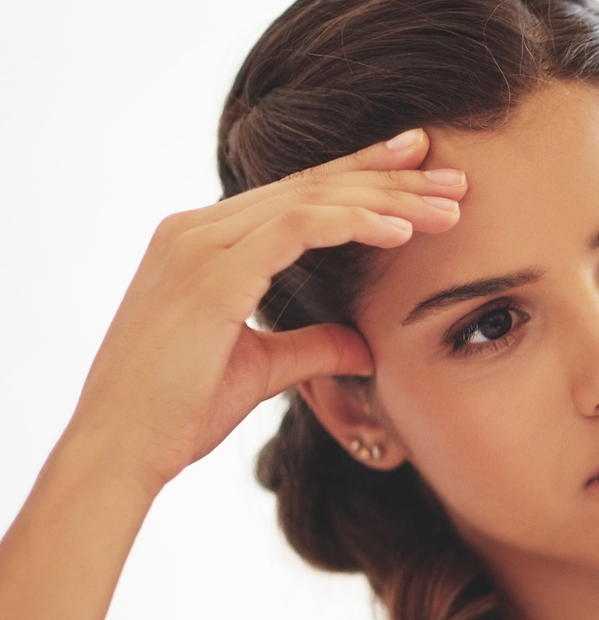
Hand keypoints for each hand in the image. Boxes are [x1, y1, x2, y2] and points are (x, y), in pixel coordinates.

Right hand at [70, 130, 465, 493]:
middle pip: (310, 185)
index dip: (361, 176)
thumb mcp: (261, 369)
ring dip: (387, 199)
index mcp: (202, 242)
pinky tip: (401, 231)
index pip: (295, 194)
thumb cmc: (178, 412)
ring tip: (448, 207)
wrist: (122, 448)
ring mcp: (198, 245)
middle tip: (455, 176)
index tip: (420, 171)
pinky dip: (353, 223)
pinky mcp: (210, 273)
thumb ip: (312, 346)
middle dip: (389, 177)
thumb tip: (365, 347)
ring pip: (311, 198)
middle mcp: (195, 229)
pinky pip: (296, 228)